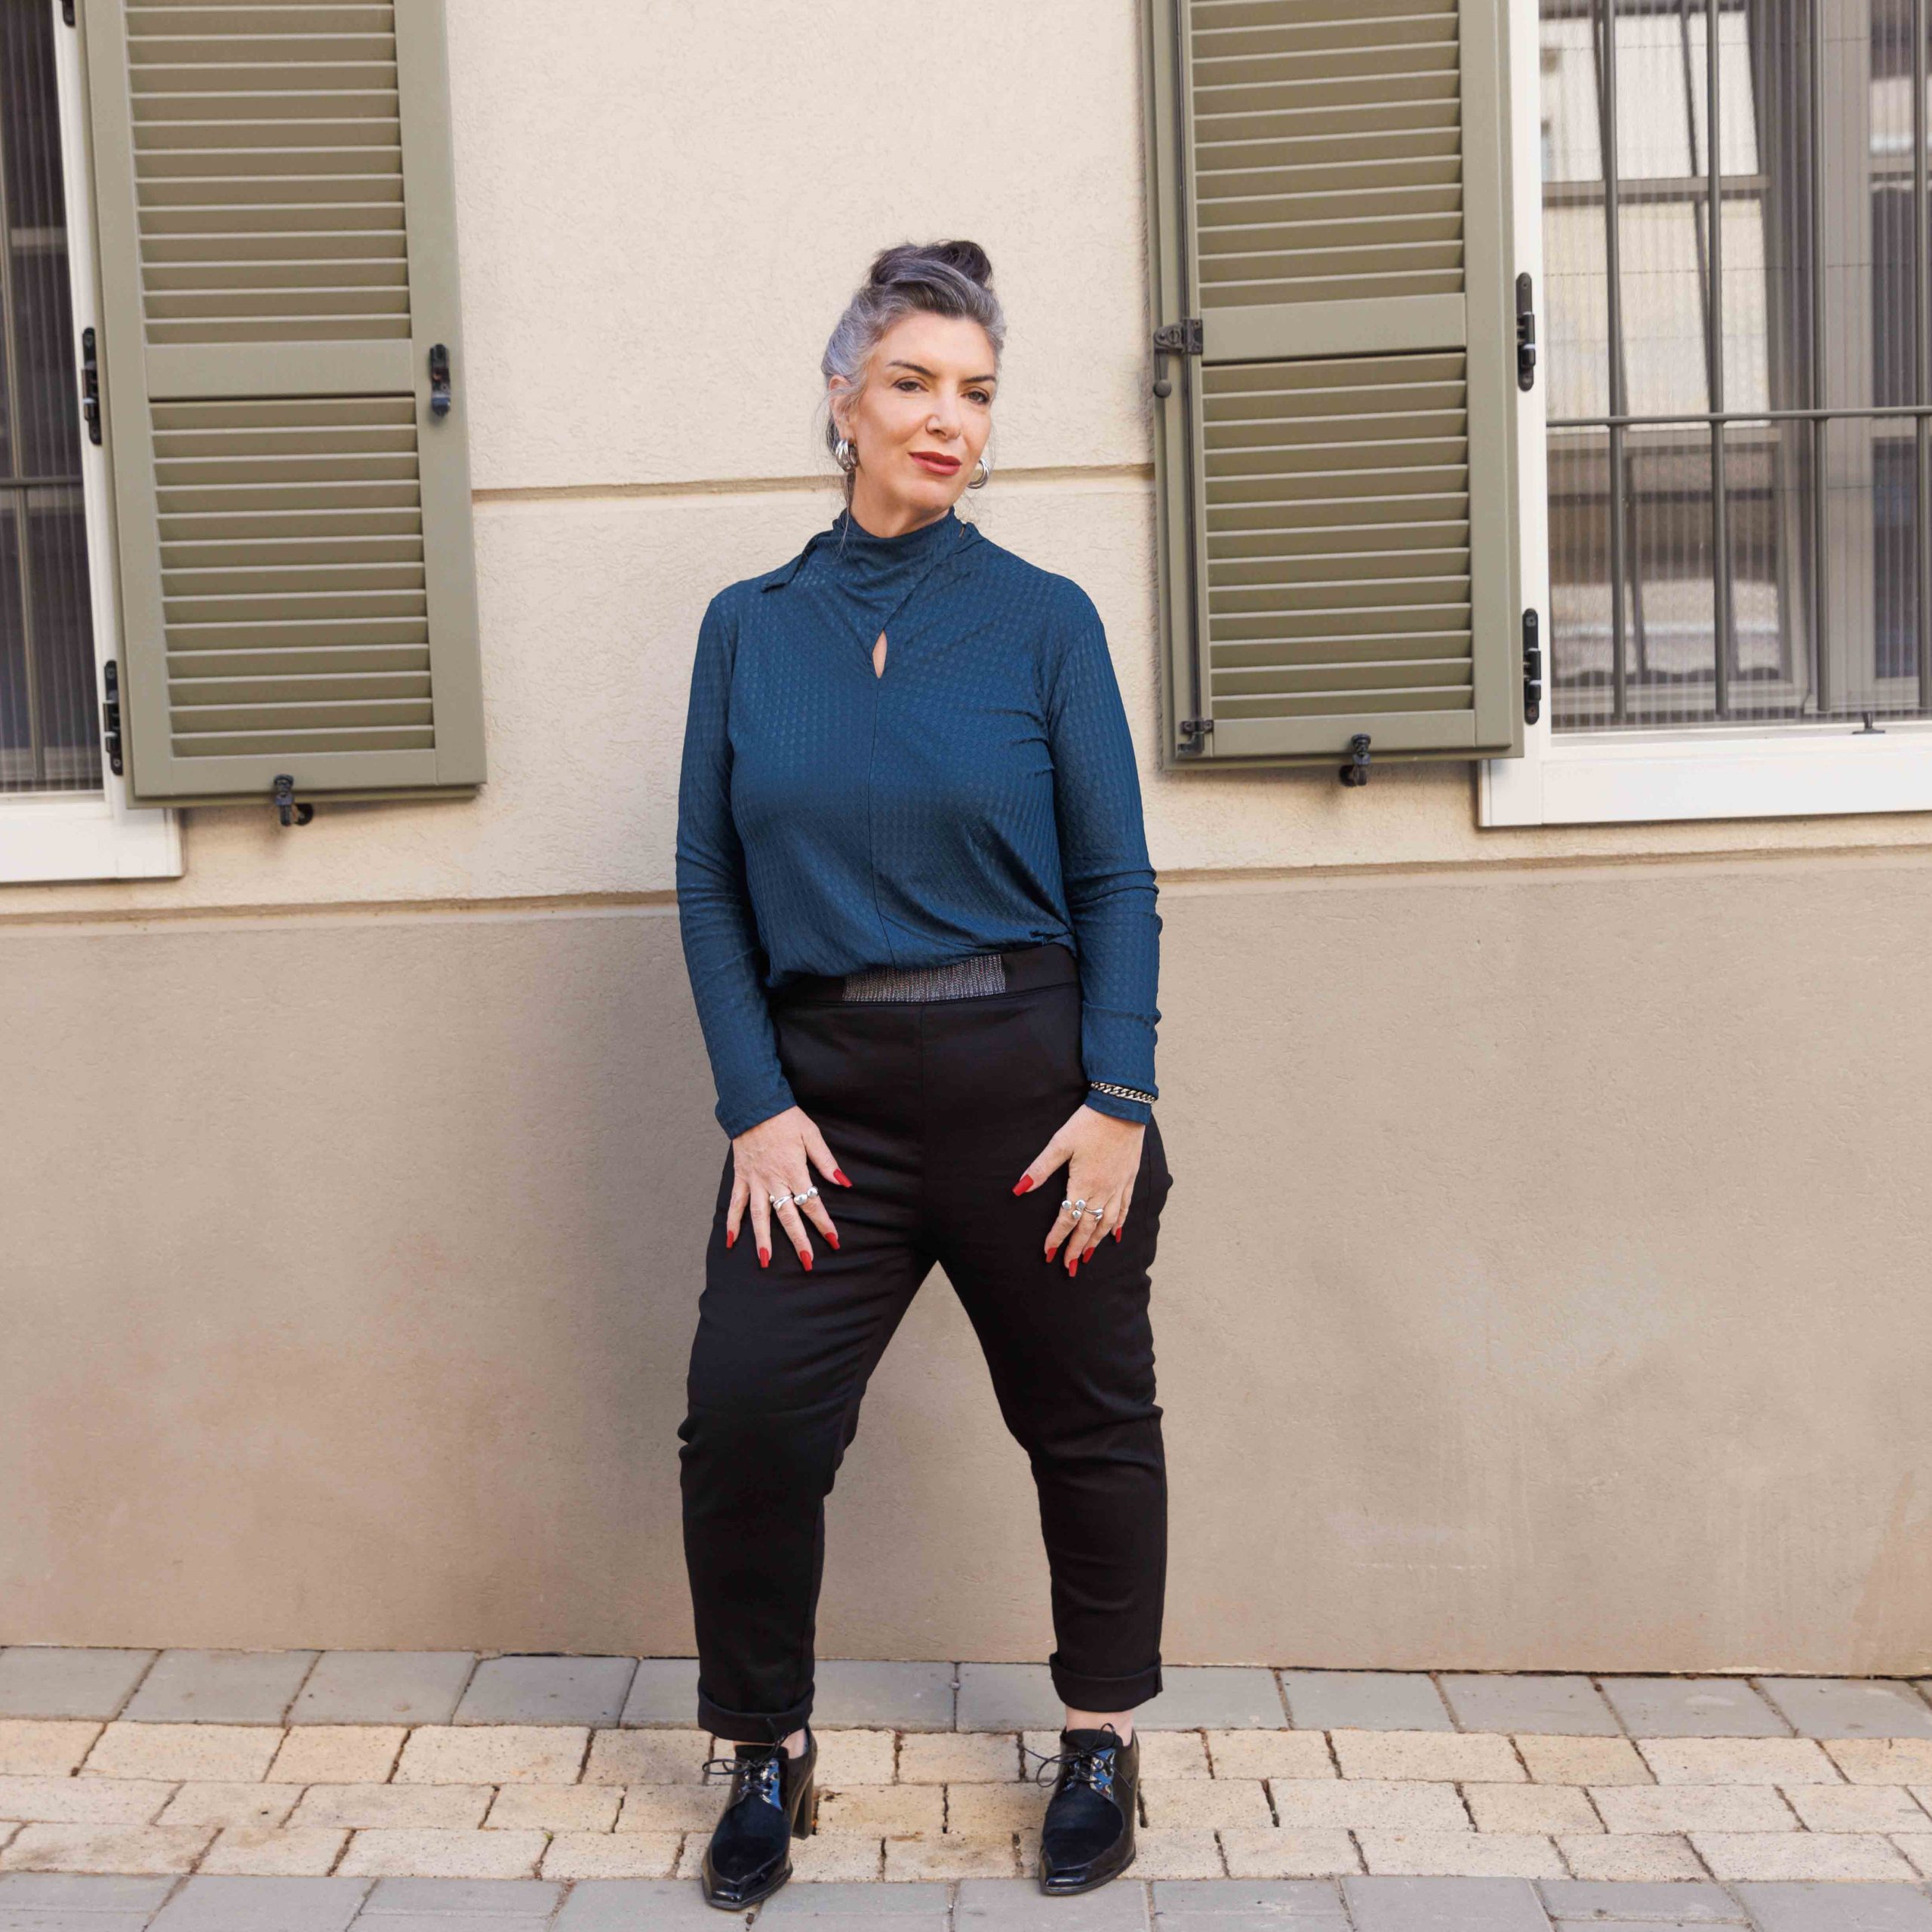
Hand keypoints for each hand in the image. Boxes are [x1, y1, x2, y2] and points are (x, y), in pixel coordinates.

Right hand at [728, 1106, 851, 1269]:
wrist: (754, 1105)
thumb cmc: (786, 1118)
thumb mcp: (811, 1135)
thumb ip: (826, 1161)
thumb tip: (843, 1182)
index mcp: (794, 1170)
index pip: (811, 1203)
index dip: (823, 1223)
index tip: (833, 1240)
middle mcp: (774, 1180)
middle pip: (787, 1216)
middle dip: (799, 1241)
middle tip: (807, 1262)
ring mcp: (755, 1180)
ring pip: (759, 1216)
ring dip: (763, 1240)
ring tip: (766, 1261)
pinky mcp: (741, 1177)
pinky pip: (735, 1203)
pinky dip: (732, 1223)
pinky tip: (731, 1241)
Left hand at [1012, 1102, 1146, 1276]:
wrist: (1122, 1107)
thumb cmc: (1088, 1124)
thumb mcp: (1060, 1144)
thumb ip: (1040, 1169)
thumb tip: (1019, 1189)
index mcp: (1083, 1184)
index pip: (1068, 1219)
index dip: (1057, 1237)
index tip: (1048, 1253)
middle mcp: (1103, 1190)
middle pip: (1088, 1227)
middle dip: (1077, 1248)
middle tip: (1069, 1267)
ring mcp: (1118, 1186)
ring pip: (1108, 1222)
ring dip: (1097, 1241)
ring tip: (1088, 1256)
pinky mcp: (1129, 1178)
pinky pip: (1125, 1208)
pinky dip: (1119, 1223)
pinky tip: (1116, 1233)